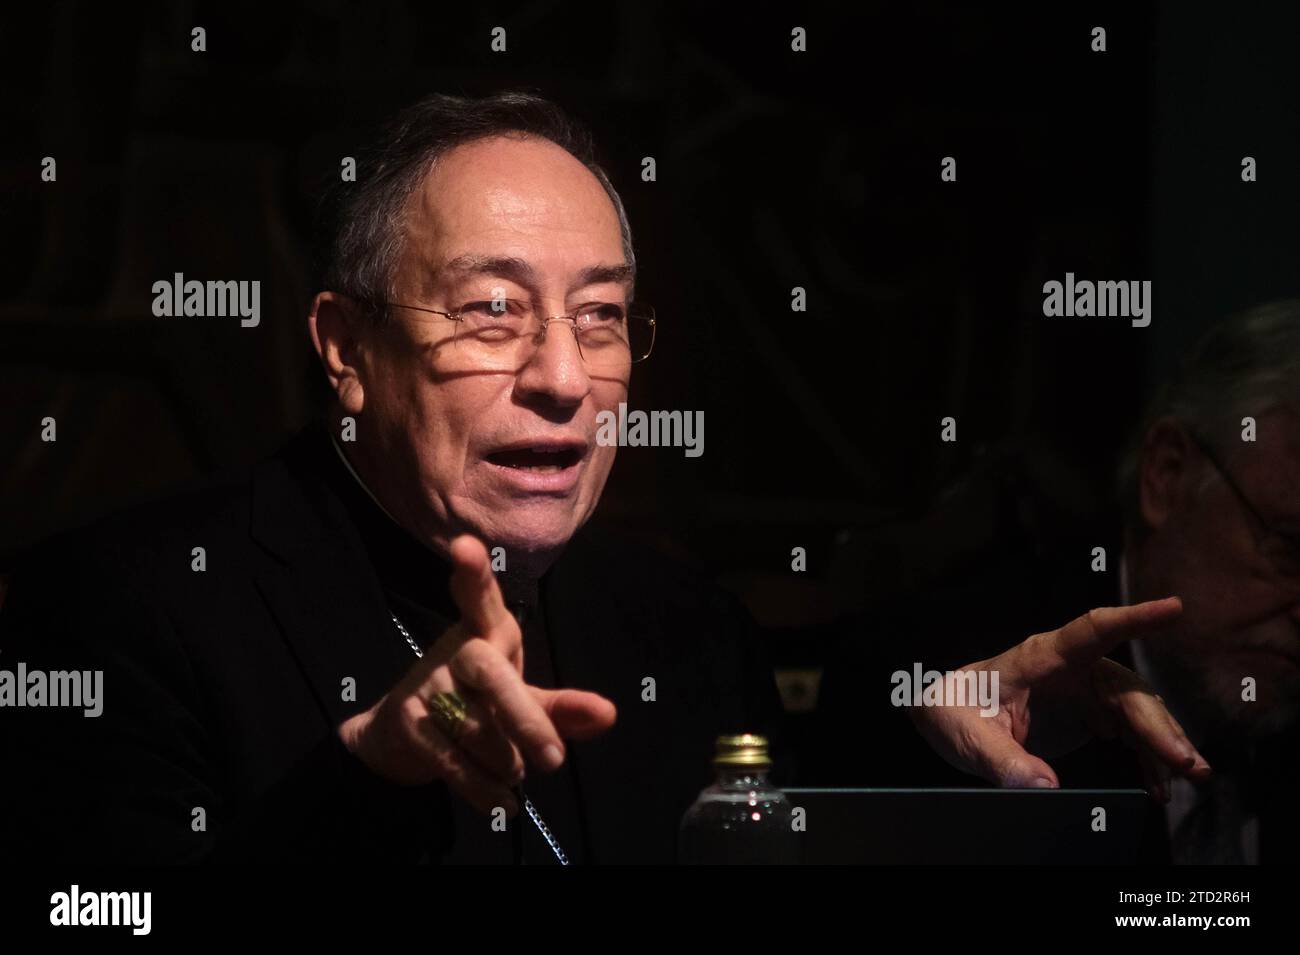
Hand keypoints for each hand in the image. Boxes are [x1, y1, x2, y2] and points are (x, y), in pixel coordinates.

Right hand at [337, 534, 616, 813]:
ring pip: (480, 730)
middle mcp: (455, 652)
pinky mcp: (410, 725)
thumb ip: (563, 709)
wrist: (399, 740)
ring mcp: (427, 688)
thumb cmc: (476, 704)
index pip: (481, 596)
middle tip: (554, 761)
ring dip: (508, 763)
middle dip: (524, 719)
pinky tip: (504, 803)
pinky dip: (487, 791)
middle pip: (492, 675)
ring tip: (515, 769)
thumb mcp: (523, 701)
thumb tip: (609, 714)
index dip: (474, 573)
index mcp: (486, 632)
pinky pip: (457, 763)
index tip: (465, 547)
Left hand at [908, 597, 1211, 800]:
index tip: (1172, 608)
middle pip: (1127, 689)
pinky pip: (1130, 733)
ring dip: (1165, 743)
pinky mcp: (1089, 715)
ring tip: (1190, 775)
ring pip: (1138, 712)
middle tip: (1186, 762)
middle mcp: (1072, 668)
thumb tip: (1043, 786)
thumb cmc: (954, 711)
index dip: (1133, 618)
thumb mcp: (968, 735)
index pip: (1092, 629)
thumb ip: (1001, 759)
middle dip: (1160, 725)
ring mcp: (1084, 691)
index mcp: (1042, 657)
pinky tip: (1159, 784)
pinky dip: (1147, 757)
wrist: (949, 717)